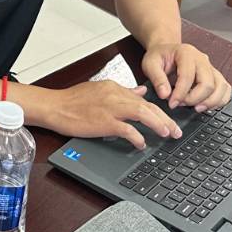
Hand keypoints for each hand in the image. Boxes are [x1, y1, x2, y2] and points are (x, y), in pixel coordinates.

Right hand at [42, 80, 182, 149]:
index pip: (143, 99)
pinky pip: (127, 130)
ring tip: (167, 134)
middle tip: (177, 131)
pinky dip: (137, 137)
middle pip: (148, 106)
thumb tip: (141, 91)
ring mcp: (111, 108)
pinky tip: (141, 144)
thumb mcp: (99, 89)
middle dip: (165, 118)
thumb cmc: (73, 100)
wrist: (55, 106)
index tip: (168, 120)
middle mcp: (116, 95)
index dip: (158, 111)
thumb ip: (122, 91)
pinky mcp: (104, 122)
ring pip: (143, 113)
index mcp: (115, 88)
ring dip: (158, 124)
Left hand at [142, 42, 231, 112]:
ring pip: (221, 87)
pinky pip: (225, 90)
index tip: (172, 103)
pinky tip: (205, 105)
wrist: (167, 51)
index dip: (180, 93)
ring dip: (209, 102)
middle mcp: (202, 59)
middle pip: (208, 83)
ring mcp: (211, 67)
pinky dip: (219, 101)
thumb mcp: (150, 64)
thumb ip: (156, 78)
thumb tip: (165, 95)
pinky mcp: (215, 76)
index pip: (188, 76)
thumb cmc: (159, 57)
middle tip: (181, 104)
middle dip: (194, 99)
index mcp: (186, 53)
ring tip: (194, 108)